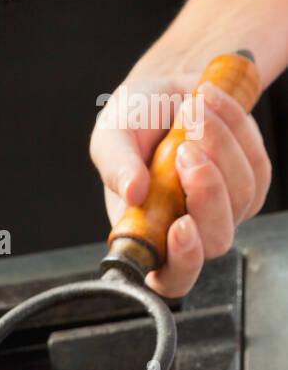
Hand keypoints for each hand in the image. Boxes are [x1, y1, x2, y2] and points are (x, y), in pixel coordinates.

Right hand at [90, 72, 270, 295]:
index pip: (172, 278)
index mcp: (149, 238)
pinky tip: (211, 107)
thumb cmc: (134, 123)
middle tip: (183, 149)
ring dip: (220, 146)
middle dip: (207, 193)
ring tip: (193, 109)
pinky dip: (236, 129)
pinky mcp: (250, 186)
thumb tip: (133, 192)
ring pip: (241, 198)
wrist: (168, 91)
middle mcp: (188, 234)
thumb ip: (115, 166)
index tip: (180, 226)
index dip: (182, 262)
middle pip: (215, 241)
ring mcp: (223, 213)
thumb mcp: (112, 137)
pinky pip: (257, 167)